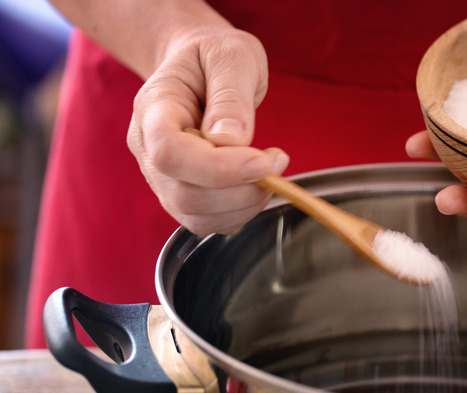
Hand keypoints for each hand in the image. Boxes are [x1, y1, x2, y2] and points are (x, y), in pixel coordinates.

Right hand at [126, 28, 288, 234]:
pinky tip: (256, 183)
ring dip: (245, 203)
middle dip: (242, 189)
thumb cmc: (214, 56)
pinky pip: (209, 222)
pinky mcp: (183, 194)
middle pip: (185, 195)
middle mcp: (149, 149)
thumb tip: (232, 140)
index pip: (170, 154)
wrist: (201, 66)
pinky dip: (241, 212)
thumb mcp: (232, 56)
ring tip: (270, 169)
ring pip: (198, 216)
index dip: (218, 169)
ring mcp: (163, 177)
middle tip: (277, 160)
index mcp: (153, 109)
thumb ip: (231, 95)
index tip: (263, 162)